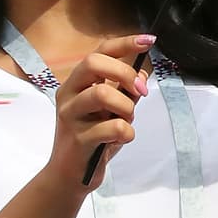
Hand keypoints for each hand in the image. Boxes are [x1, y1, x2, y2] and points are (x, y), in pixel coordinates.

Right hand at [47, 34, 153, 189]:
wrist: (69, 176)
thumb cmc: (92, 140)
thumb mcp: (111, 111)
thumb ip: (125, 91)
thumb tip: (142, 72)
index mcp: (76, 83)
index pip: (99, 52)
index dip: (125, 43)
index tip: (148, 41)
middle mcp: (68, 94)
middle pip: (93, 63)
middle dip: (124, 73)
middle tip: (140, 91)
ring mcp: (70, 115)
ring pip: (102, 93)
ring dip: (126, 106)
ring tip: (127, 119)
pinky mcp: (77, 138)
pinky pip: (111, 126)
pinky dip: (126, 131)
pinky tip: (123, 138)